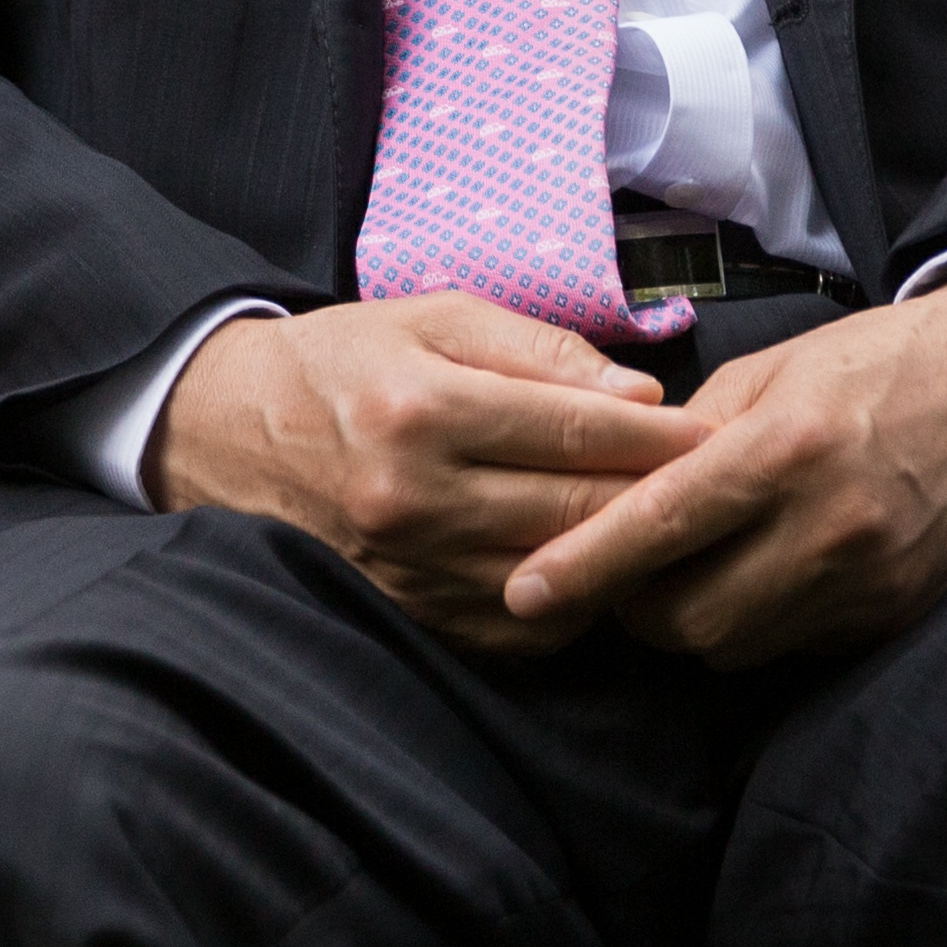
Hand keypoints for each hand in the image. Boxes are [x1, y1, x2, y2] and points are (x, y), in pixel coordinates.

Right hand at [142, 297, 712, 655]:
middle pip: (580, 512)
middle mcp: (415, 500)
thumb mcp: (432, 317)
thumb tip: (640, 392)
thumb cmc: (343, 362)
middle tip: (721, 484)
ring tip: (668, 528)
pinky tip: (592, 568)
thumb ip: (539, 350)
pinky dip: (571, 602)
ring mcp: (412, 570)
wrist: (225, 433)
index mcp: (423, 410)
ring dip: (623, 557)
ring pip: (561, 579)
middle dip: (660, 498)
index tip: (715, 434)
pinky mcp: (412, 615)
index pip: (579, 429)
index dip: (661, 435)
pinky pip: (523, 629)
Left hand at [500, 273, 946, 668]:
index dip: (581, 569)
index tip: (521, 593)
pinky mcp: (896, 615)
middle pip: (687, 617)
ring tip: (681, 571)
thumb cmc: (874, 365)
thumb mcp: (769, 370)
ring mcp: (869, 582)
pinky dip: (754, 622)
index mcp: (784, 449)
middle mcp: (829, 527)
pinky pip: (791, 646)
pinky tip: (753, 576)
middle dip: (632, 606)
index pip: (657, 528)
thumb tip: (613, 490)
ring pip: (735, 644)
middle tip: (611, 571)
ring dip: (690, 620)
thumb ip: (687, 438)